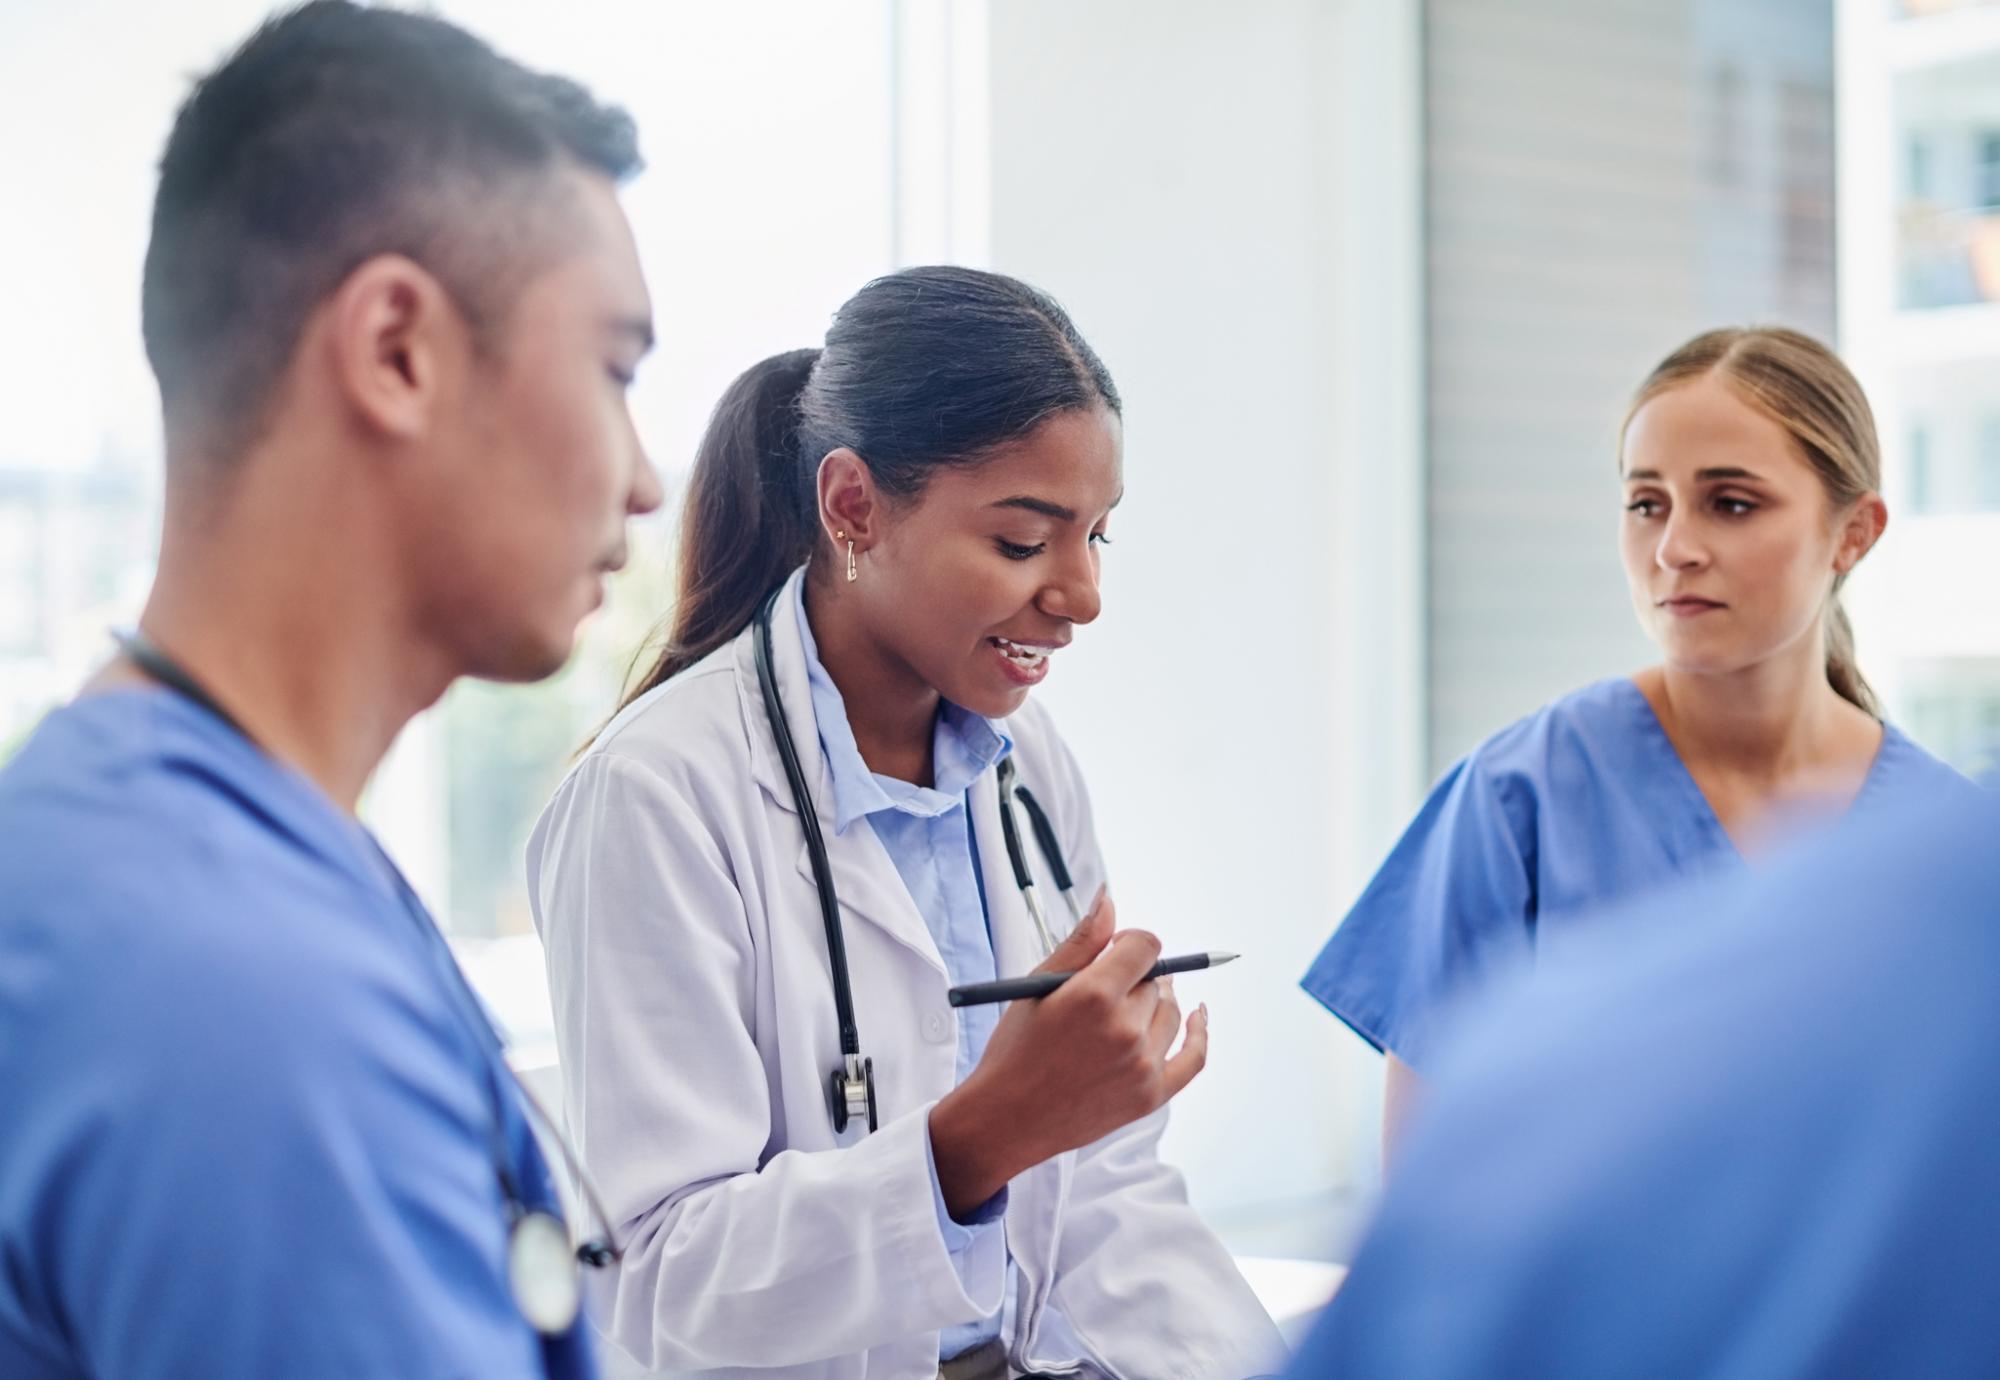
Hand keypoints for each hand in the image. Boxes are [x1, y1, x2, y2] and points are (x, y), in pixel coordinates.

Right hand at [928, 891, 1209, 1217]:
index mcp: (1094, 996)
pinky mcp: (1151, 1095)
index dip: (1130, 943)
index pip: (1144, 946)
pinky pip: (1194, 1057)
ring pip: (1171, 1013)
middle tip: (1100, 995)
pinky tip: (1199, 1015)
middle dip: (1131, 979)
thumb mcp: (1037, 987)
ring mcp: (1142, 1065)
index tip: (1116, 951)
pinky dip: (1200, 1033)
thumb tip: (1109, 901)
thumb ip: (1081, 942)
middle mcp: (1124, 1029)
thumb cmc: (1015, 1050)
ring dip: (1152, 1006)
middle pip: (1155, 981)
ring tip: (1121, 1014)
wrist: (1006, 1118)